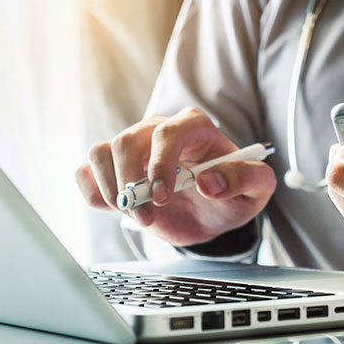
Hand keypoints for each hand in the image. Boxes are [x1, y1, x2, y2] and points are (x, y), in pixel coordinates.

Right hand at [75, 107, 275, 246]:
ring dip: (112, 190)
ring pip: (102, 153)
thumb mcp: (257, 188)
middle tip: (148, 216)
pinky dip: (93, 192)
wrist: (214, 213)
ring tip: (138, 216)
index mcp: (195, 127)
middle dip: (132, 184)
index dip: (160, 164)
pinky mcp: (114, 169)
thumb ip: (244, 179)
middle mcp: (160, 130)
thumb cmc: (235, 192)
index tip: (163, 196)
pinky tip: (116, 207)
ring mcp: (134, 148)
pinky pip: (87, 172)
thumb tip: (211, 182)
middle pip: (128, 142)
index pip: (169, 133)